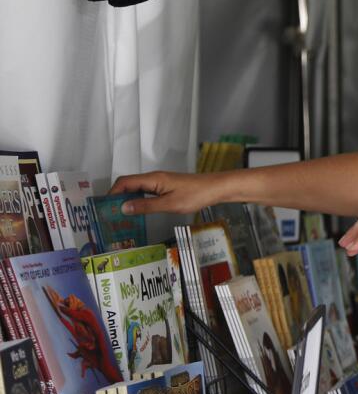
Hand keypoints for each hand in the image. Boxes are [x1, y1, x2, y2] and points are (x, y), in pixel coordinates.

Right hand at [108, 171, 222, 215]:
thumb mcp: (169, 204)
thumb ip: (146, 206)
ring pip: (137, 188)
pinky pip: (146, 192)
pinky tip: (138, 211)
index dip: (112, 193)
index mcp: (153, 179)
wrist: (216, 188)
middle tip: (110, 214)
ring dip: (127, 199)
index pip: (124, 182)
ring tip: (121, 215)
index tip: (105, 207)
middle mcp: (154, 178)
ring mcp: (161, 182)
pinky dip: (138, 200)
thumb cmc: (196, 195)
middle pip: (128, 184)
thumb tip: (123, 207)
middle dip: (117, 197)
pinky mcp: (167, 187)